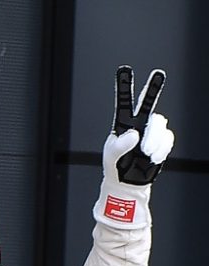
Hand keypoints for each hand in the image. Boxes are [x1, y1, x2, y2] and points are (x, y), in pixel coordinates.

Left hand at [108, 66, 173, 184]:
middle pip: (148, 103)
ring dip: (152, 141)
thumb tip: (135, 133)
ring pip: (159, 125)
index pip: (124, 102)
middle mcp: (138, 123)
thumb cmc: (115, 167)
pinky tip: (151, 158)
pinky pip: (166, 139)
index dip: (124, 86)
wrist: (128, 182)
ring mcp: (151, 131)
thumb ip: (120, 145)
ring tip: (143, 154)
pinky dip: (160, 150)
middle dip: (154, 88)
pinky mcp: (162, 141)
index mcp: (122, 123)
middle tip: (159, 73)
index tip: (124, 69)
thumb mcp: (111, 156)